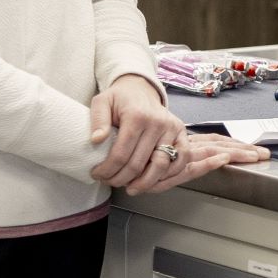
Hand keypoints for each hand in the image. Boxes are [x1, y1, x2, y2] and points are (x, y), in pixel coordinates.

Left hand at [88, 75, 184, 189]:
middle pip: (138, 164)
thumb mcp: (102, 102)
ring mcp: (172, 129)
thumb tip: (96, 140)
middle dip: (120, 179)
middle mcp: (157, 123)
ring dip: (144, 184)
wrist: (141, 90)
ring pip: (161, 167)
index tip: (97, 175)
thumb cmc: (120, 99)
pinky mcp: (182, 134)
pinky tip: (152, 181)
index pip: (121, 154)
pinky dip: (168, 176)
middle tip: (110, 182)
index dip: (107, 170)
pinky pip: (181, 161)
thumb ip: (98, 120)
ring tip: (130, 187)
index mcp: (137, 115)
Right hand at [123, 133, 273, 196]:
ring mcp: (179, 155)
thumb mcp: (158, 156)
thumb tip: (200, 157)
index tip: (254, 148)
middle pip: (218, 146)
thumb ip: (176, 160)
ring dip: (234, 154)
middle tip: (265, 153)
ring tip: (254, 156)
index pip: (214, 141)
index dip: (234, 145)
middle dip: (243, 150)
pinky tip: (222, 159)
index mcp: (185, 143)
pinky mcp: (171, 165)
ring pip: (211, 153)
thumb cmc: (136, 152)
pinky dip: (208, 162)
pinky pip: (193, 164)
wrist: (112, 151)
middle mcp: (185, 147)